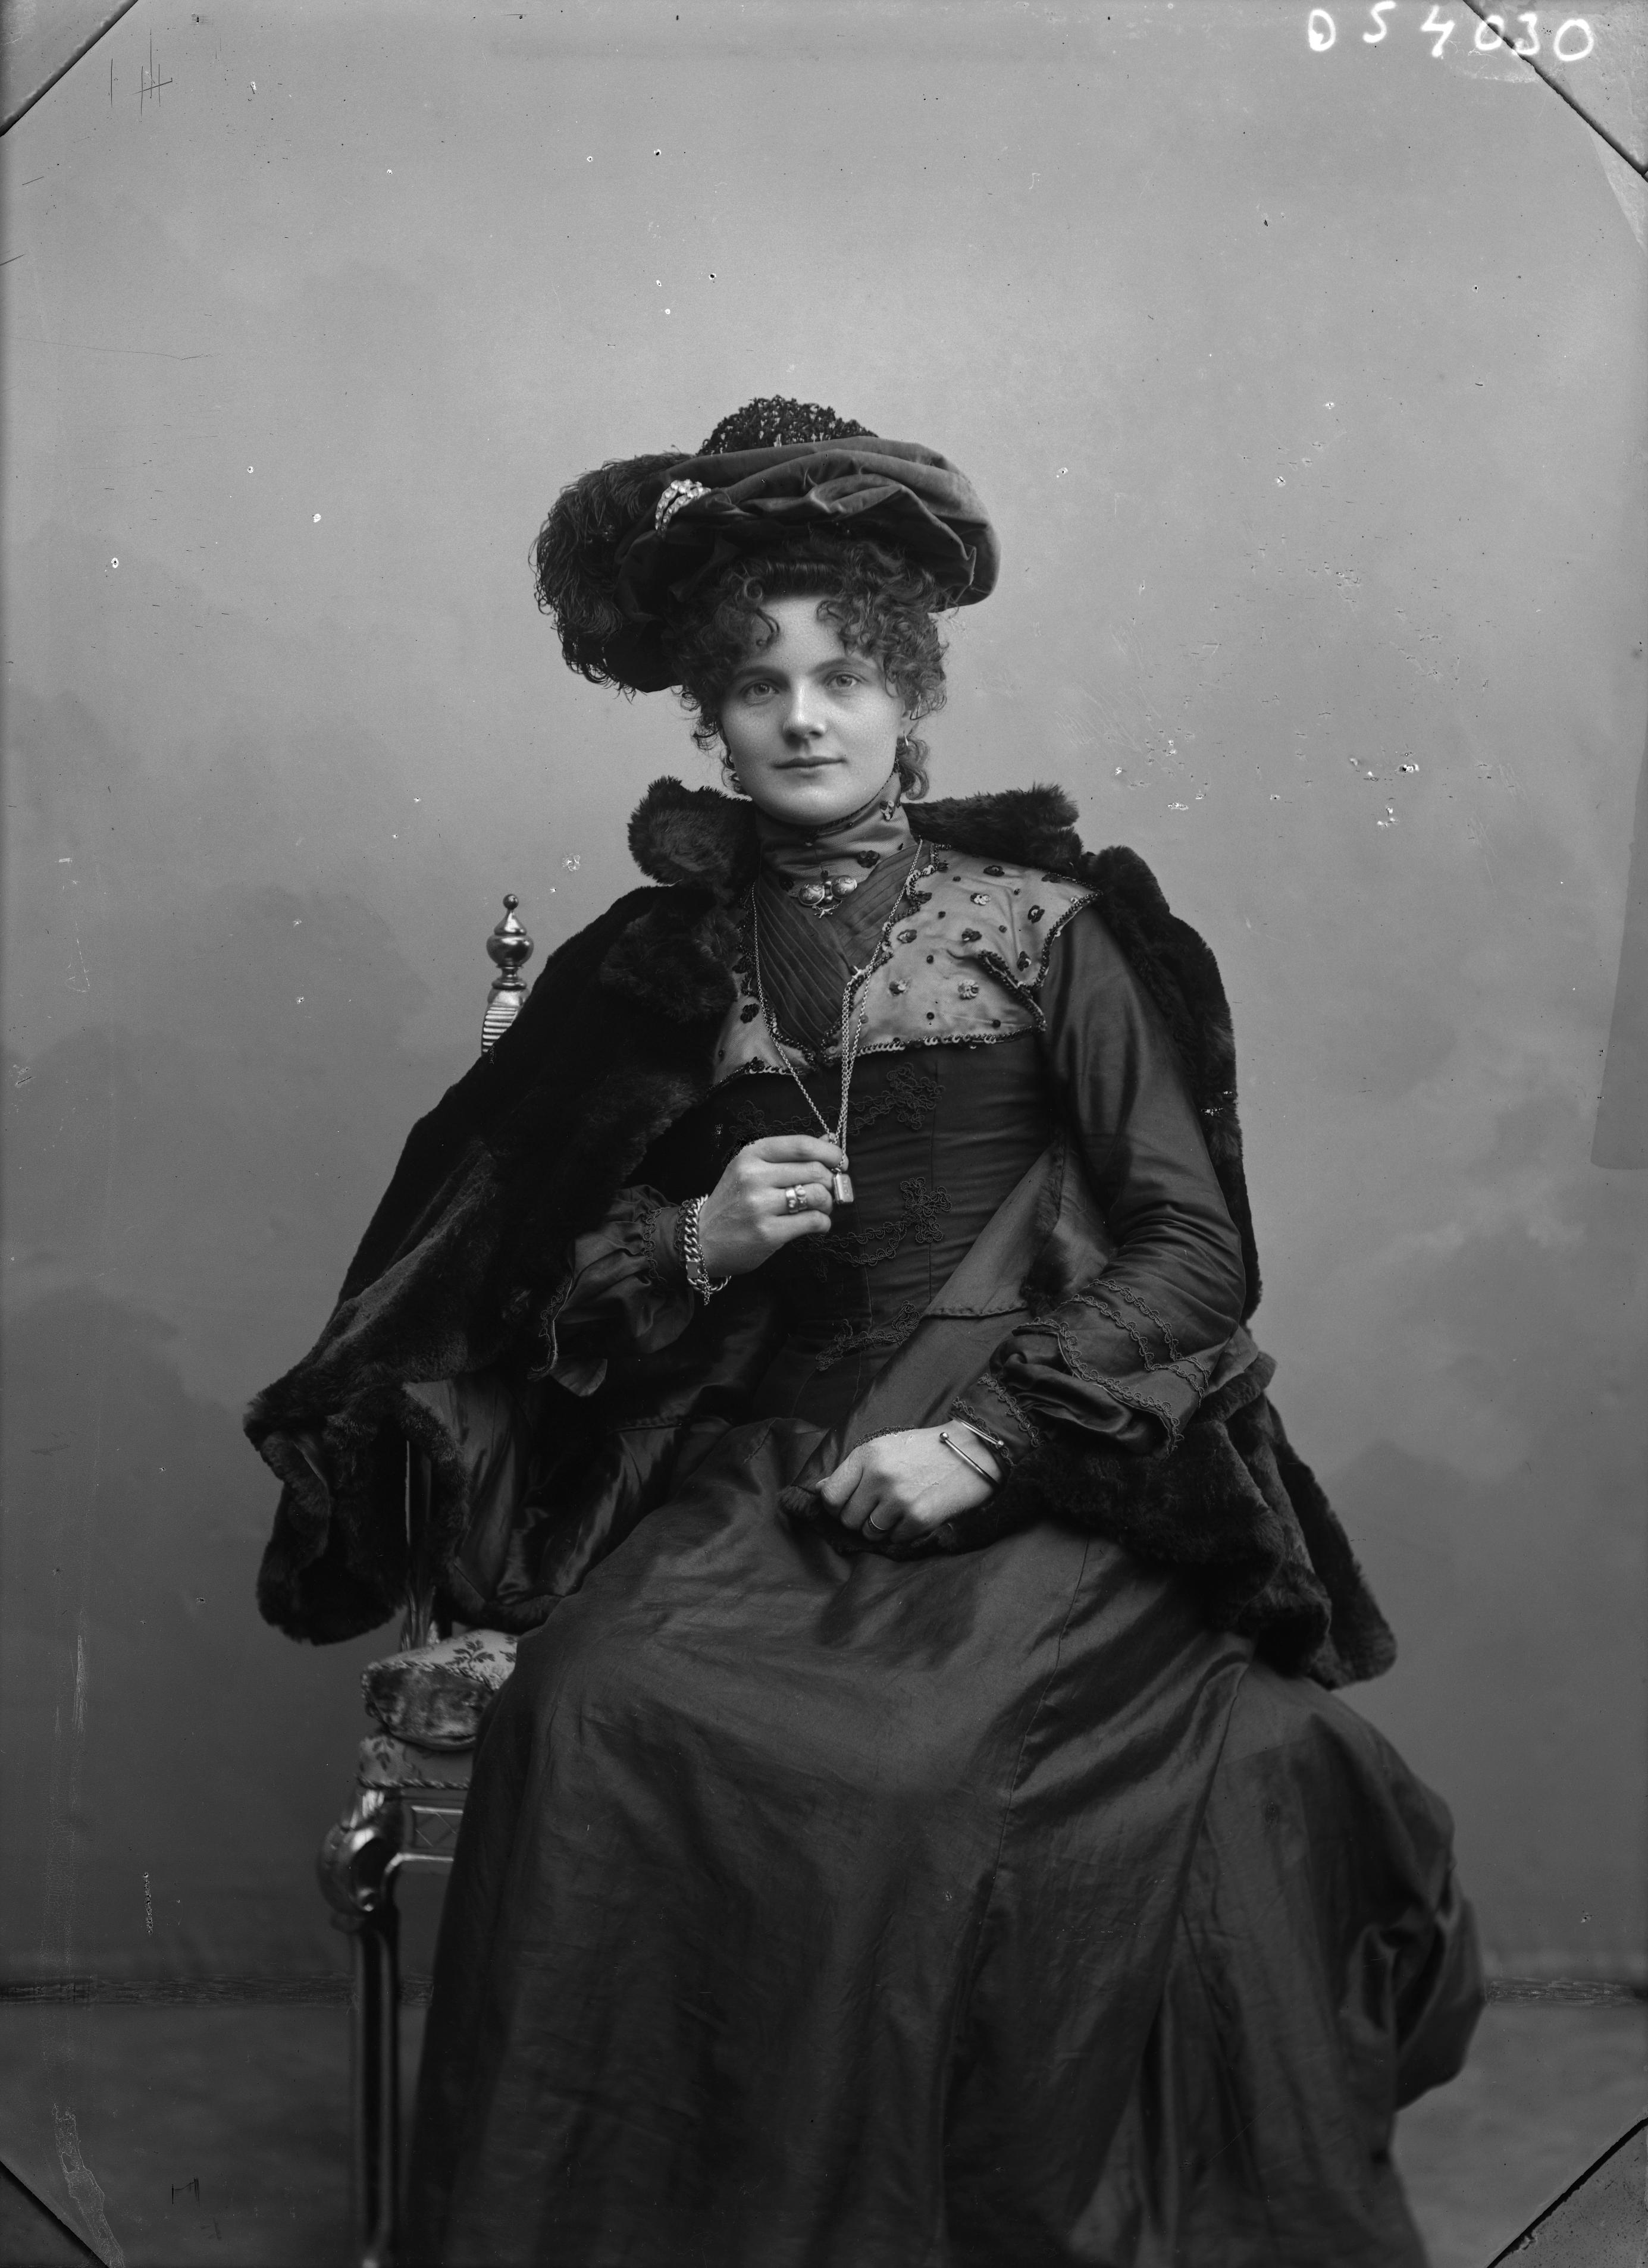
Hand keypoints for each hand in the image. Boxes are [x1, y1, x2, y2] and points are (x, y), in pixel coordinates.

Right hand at [696, 1135, 844, 1278]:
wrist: (702, 1239)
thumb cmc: (733, 1202)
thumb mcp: (752, 1169)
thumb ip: (789, 1155)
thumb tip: (829, 1140)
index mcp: (751, 1155)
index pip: (802, 1145)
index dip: (829, 1153)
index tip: (840, 1162)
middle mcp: (754, 1176)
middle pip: (815, 1170)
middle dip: (832, 1181)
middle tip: (831, 1191)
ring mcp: (760, 1205)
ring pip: (817, 1195)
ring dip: (828, 1203)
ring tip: (822, 1208)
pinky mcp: (768, 1232)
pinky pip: (813, 1221)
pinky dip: (823, 1223)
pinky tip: (818, 1224)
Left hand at [815, 1427, 999, 1547]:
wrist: (974, 1451)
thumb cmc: (926, 1449)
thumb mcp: (885, 1447)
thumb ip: (853, 1470)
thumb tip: (818, 1490)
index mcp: (867, 1455)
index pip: (830, 1496)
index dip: (835, 1507)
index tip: (847, 1506)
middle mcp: (879, 1477)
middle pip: (848, 1519)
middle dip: (861, 1518)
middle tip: (880, 1506)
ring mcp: (899, 1499)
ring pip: (870, 1533)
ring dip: (881, 1527)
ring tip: (900, 1509)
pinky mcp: (919, 1518)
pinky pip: (895, 1539)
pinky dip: (903, 1532)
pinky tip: (917, 1513)